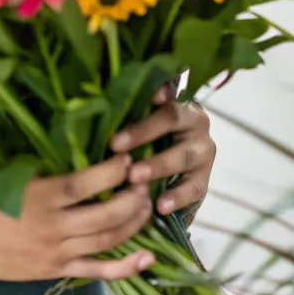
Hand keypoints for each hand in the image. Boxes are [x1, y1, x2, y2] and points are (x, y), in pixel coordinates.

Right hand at [0, 154, 154, 286]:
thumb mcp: (11, 176)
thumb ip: (42, 167)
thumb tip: (78, 145)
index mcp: (40, 196)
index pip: (84, 184)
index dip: (112, 172)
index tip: (127, 160)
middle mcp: (53, 225)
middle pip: (105, 214)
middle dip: (132, 198)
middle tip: (144, 182)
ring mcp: (59, 251)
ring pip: (108, 240)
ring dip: (134, 222)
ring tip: (145, 206)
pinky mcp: (60, 271)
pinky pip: (99, 271)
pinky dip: (126, 267)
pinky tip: (148, 257)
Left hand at [110, 85, 214, 218]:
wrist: (169, 178)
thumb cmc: (143, 142)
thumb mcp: (136, 124)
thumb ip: (124, 114)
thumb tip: (89, 106)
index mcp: (176, 101)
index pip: (167, 89)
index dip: (158, 90)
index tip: (146, 95)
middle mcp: (194, 122)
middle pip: (172, 118)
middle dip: (143, 132)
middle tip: (115, 145)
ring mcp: (202, 152)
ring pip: (183, 155)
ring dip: (158, 166)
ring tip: (134, 177)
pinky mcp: (203, 181)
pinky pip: (193, 188)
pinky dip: (177, 197)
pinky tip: (160, 205)